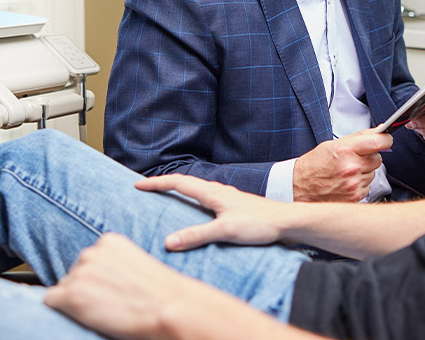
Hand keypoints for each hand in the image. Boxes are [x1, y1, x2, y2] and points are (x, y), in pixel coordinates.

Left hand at [45, 233, 281, 339]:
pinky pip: (50, 301)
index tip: (111, 290)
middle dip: (85, 289)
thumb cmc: (161, 292)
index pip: (88, 261)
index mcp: (109, 241)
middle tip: (109, 303)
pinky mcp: (72, 294)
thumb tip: (101, 279)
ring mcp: (80, 272)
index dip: (97, 281)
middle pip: (73, 273)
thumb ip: (116, 264)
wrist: (169, 307)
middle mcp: (91, 251)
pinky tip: (85, 316)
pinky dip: (63, 310)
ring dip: (76, 300)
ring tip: (104, 310)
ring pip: (63, 288)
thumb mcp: (138, 265)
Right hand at [135, 174, 289, 250]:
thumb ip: (197, 235)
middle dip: (164, 184)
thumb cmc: (259, 224)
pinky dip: (193, 200)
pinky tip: (197, 210)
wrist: (287, 222)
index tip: (137, 184)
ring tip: (166, 197)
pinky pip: (207, 198)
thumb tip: (168, 242)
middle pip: (186, 183)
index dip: (157, 183)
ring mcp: (227, 197)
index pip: (178, 183)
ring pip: (197, 190)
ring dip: (179, 190)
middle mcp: (219, 191)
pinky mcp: (234, 206)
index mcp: (213, 193)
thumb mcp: (225, 231)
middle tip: (145, 188)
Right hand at [292, 129, 392, 202]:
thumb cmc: (315, 164)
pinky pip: (368, 187)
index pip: (378, 142)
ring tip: (346, 172)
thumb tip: (379, 132)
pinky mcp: (354, 197)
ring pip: (373, 174)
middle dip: (370, 157)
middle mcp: (351, 168)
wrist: (299, 187)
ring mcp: (353, 184)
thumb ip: (359, 138)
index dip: (386, 139)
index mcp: (345, 150)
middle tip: (355, 159)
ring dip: (364, 172)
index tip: (386, 140)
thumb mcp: (333, 144)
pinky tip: (346, 182)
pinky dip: (360, 184)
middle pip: (378, 159)